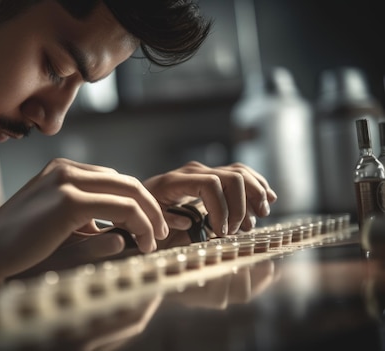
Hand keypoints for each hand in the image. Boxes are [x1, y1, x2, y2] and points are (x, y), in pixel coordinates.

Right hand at [0, 158, 168, 279]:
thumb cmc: (18, 245)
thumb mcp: (56, 223)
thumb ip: (86, 219)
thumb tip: (119, 230)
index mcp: (61, 170)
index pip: (113, 180)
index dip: (137, 202)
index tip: (149, 226)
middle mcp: (65, 168)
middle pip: (126, 181)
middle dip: (151, 207)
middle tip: (162, 232)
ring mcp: (66, 181)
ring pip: (129, 192)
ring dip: (150, 217)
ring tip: (155, 241)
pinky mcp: (69, 200)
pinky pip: (122, 208)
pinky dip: (141, 225)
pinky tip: (143, 243)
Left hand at [143, 161, 276, 235]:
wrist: (139, 202)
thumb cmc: (143, 216)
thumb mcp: (147, 222)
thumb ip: (165, 222)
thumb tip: (187, 222)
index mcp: (173, 182)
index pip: (210, 184)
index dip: (222, 209)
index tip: (222, 232)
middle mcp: (191, 172)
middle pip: (231, 177)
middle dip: (241, 206)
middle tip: (240, 230)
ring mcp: (203, 171)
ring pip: (239, 172)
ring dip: (255, 194)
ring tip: (260, 216)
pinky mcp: (212, 175)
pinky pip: (239, 173)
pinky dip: (256, 185)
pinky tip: (267, 200)